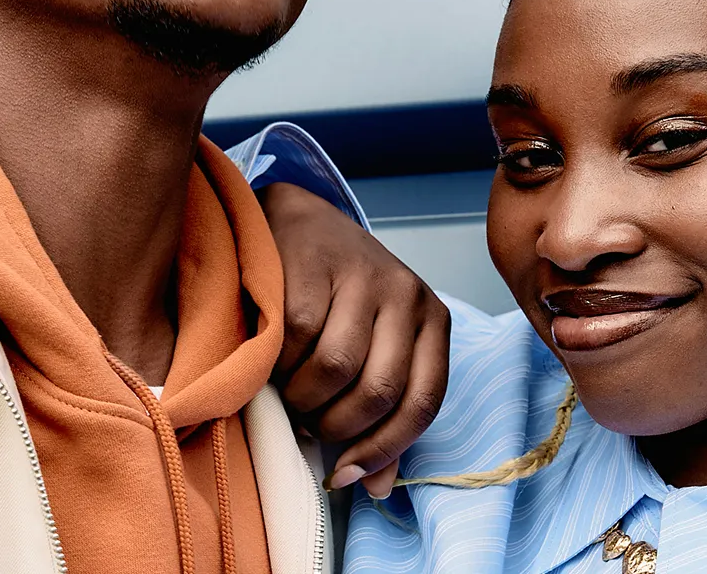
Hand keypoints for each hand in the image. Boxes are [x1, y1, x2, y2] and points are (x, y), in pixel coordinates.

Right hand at [261, 182, 449, 498]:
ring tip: (290, 391)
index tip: (347, 473)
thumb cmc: (337, 296)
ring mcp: (364, 275)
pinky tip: (273, 358)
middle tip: (310, 424)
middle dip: (336, 425)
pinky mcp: (318, 263)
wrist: (297, 219)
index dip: (384, 449)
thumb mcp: (375, 347)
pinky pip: (297, 335)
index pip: (423, 402)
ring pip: (336, 367)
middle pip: (379, 390)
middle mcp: (408, 295)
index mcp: (433, 320)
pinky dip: (279, 362)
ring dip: (303, 397)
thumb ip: (382, 414)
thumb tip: (377, 488)